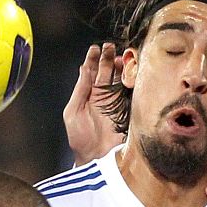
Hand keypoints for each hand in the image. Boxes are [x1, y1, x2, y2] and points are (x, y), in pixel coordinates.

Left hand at [62, 42, 122, 164]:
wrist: (95, 158)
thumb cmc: (80, 138)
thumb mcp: (73, 111)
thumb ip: (80, 89)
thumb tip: (83, 68)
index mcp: (89, 95)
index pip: (92, 71)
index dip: (93, 59)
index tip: (95, 48)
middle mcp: (104, 96)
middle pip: (108, 72)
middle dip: (108, 58)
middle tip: (110, 48)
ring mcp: (118, 102)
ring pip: (120, 78)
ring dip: (120, 67)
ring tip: (120, 57)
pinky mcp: (130, 109)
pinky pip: (132, 92)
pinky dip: (132, 81)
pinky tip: (130, 73)